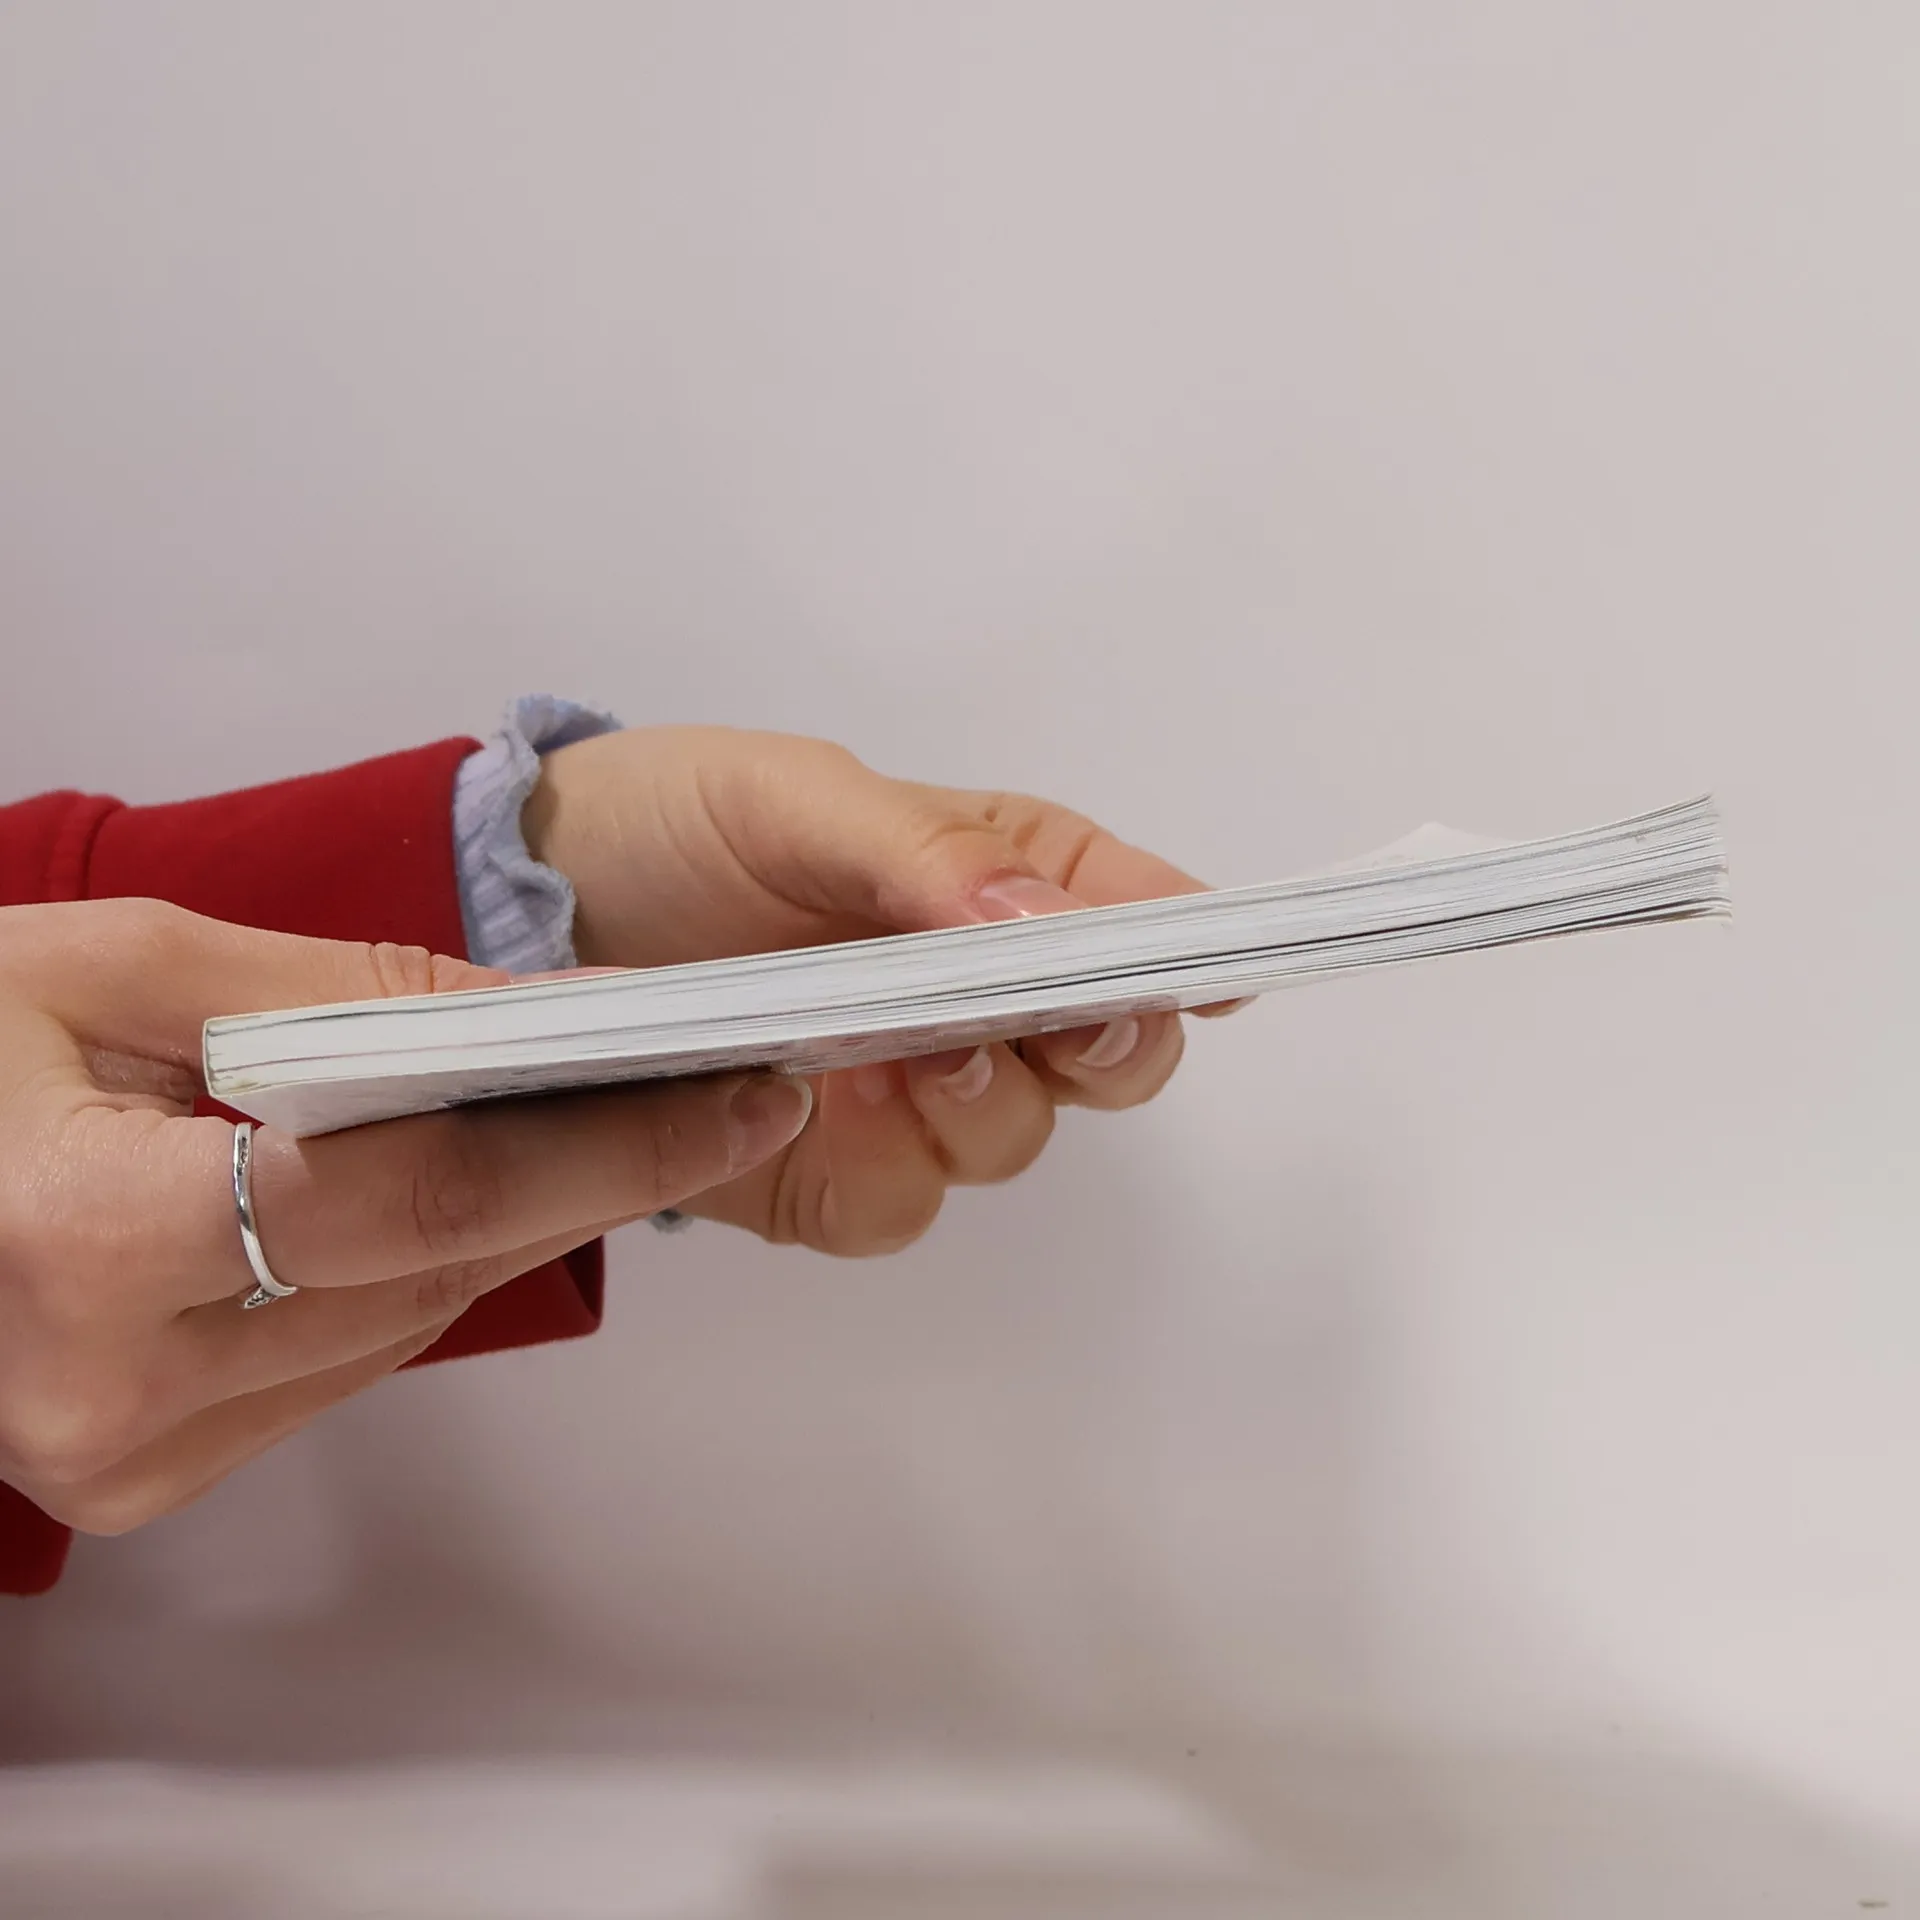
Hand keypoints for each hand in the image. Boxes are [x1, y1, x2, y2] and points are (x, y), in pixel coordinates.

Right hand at [0, 899, 809, 1533]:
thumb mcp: (103, 966)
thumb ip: (322, 986)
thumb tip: (519, 1011)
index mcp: (85, 1241)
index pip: (420, 1197)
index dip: (602, 1142)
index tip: (734, 1095)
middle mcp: (118, 1387)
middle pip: (438, 1269)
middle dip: (599, 1176)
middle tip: (722, 1094)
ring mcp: (135, 1453)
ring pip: (411, 1323)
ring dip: (524, 1221)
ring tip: (628, 1123)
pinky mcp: (153, 1470)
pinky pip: (350, 1360)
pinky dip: (427, 1269)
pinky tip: (483, 1188)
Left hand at [523, 727, 1230, 1255]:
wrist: (530, 915)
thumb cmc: (678, 823)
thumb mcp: (791, 796)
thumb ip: (921, 853)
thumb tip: (1048, 923)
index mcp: (998, 882)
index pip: (1134, 918)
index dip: (1184, 950)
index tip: (1209, 973)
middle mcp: (978, 996)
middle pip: (1112, 1054)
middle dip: (1099, 1046)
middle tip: (1049, 1020)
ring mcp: (910, 1095)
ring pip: (1012, 1141)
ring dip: (975, 1108)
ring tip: (893, 1056)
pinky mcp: (829, 1174)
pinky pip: (896, 1208)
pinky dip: (871, 1174)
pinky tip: (817, 1112)